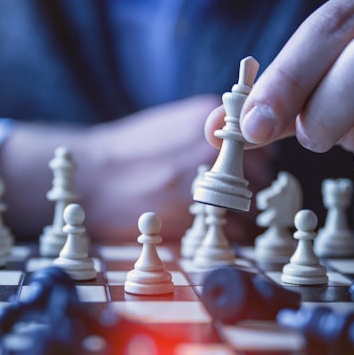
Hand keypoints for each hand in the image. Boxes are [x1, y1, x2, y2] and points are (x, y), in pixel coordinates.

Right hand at [0, 95, 273, 242]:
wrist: (91, 177)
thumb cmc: (129, 152)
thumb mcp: (171, 124)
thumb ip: (209, 132)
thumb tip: (243, 147)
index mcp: (208, 119)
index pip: (262, 144)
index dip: (255, 163)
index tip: (243, 173)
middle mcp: (211, 148)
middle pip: (259, 176)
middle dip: (248, 189)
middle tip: (226, 198)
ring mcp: (203, 181)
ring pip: (249, 206)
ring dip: (240, 214)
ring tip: (215, 215)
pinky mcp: (192, 215)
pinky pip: (234, 230)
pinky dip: (229, 234)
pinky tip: (206, 228)